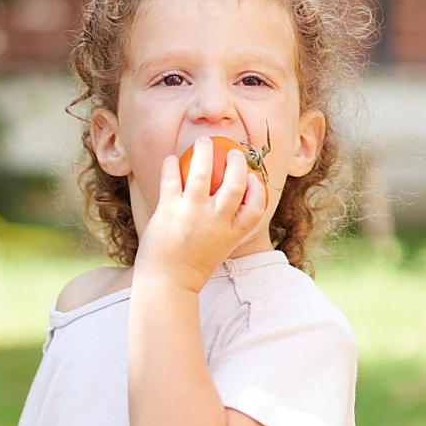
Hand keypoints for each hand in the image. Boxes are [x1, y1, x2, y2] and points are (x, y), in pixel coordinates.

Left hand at [136, 138, 267, 293]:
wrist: (166, 283)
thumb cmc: (192, 267)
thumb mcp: (219, 249)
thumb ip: (227, 228)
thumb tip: (228, 202)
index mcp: (232, 234)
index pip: (257, 207)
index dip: (258, 188)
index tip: (253, 178)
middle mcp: (216, 222)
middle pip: (235, 183)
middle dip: (236, 162)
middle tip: (232, 152)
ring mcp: (192, 214)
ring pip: (203, 172)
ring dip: (204, 151)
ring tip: (203, 142)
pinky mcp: (169, 210)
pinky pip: (171, 178)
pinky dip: (171, 164)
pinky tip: (171, 160)